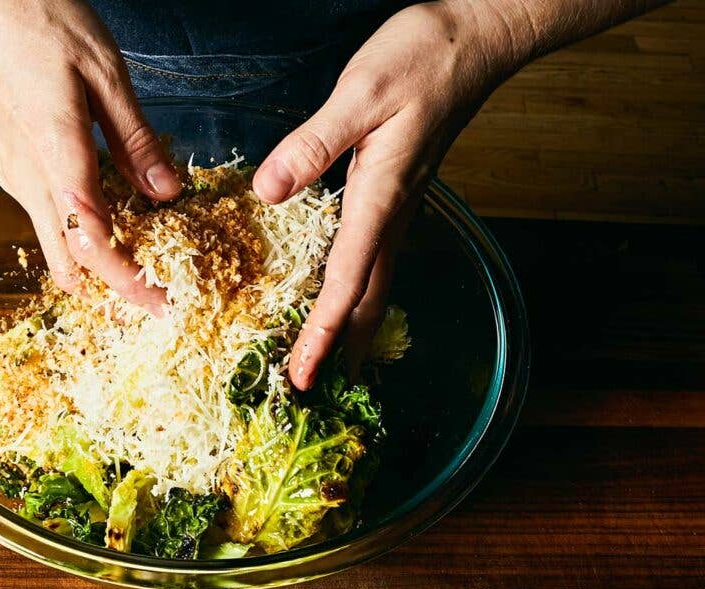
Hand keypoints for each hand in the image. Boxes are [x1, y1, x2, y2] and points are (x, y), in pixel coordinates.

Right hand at [0, 0, 180, 313]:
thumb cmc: (34, 16)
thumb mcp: (104, 71)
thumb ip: (134, 139)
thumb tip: (167, 191)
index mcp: (54, 155)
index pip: (92, 243)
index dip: (130, 281)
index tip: (163, 304)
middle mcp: (26, 179)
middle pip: (70, 261)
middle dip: (115, 284)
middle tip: (159, 289)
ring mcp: (12, 175)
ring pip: (56, 243)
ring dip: (98, 260)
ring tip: (147, 252)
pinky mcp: (8, 165)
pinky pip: (47, 216)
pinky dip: (81, 229)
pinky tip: (115, 212)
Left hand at [254, 1, 521, 388]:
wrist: (477, 38)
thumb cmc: (424, 58)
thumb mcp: (361, 91)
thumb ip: (314, 143)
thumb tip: (270, 192)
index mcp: (381, 197)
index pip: (346, 281)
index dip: (321, 333)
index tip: (302, 375)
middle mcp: (394, 213)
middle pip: (366, 299)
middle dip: (338, 349)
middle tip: (311, 391)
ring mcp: (400, 207)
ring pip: (375, 284)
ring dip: (350, 329)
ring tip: (328, 365)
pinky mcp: (398, 193)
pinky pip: (376, 258)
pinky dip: (357, 293)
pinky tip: (344, 298)